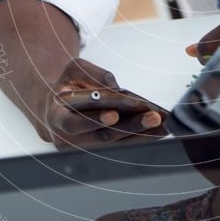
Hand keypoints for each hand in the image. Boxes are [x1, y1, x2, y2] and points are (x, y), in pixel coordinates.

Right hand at [38, 58, 165, 149]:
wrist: (58, 105)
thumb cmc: (68, 85)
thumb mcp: (75, 70)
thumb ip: (94, 76)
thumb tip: (116, 89)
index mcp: (56, 117)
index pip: (73, 123)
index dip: (93, 120)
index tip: (114, 115)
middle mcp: (68, 139)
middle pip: (102, 136)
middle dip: (130, 126)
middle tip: (152, 117)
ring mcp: (85, 149)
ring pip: (116, 144)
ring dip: (142, 134)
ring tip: (163, 124)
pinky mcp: (100, 150)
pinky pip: (122, 145)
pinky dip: (142, 137)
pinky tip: (159, 129)